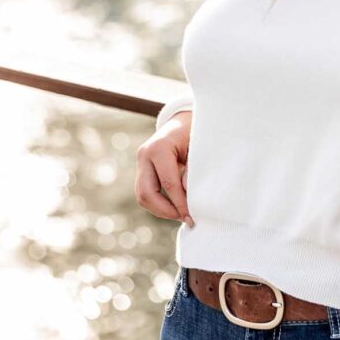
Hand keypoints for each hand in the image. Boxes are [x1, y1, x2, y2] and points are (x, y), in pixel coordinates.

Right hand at [135, 111, 193, 227]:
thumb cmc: (195, 133)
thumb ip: (194, 171)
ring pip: (143, 196)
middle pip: (147, 194)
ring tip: (182, 214)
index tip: (192, 216)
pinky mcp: (142, 170)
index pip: (168, 183)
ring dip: (161, 210)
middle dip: (166, 211)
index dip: (180, 203)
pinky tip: (175, 208)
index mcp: (159, 147)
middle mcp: (145, 155)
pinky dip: (159, 204)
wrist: (184, 120)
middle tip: (186, 218)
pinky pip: (146, 193)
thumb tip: (189, 197)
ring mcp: (140, 162)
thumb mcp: (199, 147)